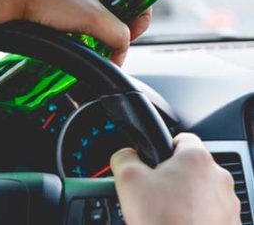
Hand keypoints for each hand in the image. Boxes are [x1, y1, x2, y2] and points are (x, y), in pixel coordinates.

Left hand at [0, 0, 151, 64]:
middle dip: (119, 30)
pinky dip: (89, 29)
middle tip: (109, 46)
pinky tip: (80, 38)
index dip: (139, 18)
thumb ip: (117, 33)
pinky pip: (89, 15)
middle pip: (123, 6)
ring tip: (92, 44)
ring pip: (105, 14)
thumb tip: (125, 45)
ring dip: (103, 32)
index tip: (128, 36)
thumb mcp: (91, 18)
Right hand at [111, 133, 240, 224]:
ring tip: (169, 210)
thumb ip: (124, 156)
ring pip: (202, 188)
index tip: (158, 160)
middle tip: (158, 190)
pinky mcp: (231, 223)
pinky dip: (198, 213)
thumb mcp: (128, 179)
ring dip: (187, 194)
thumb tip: (125, 154)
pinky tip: (182, 222)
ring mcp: (228, 202)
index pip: (182, 138)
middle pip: (191, 165)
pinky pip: (211, 209)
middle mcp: (218, 177)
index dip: (166, 146)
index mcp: (196, 159)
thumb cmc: (161, 222)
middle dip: (174, 174)